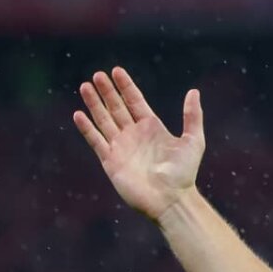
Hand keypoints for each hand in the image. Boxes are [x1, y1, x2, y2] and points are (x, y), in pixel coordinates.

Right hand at [73, 67, 205, 221]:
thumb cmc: (184, 173)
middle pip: (117, 108)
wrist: (171, 200)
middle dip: (107, 91)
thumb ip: (192, 116)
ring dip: (94, 104)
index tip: (116, 71)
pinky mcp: (111, 161)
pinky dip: (87, 128)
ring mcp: (121, 147)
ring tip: (85, 86)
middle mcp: (134, 135)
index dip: (126, 86)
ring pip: (104, 120)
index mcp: (152, 128)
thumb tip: (193, 91)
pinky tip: (78, 114)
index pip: (135, 101)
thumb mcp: (193, 141)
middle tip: (98, 74)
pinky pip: (96, 141)